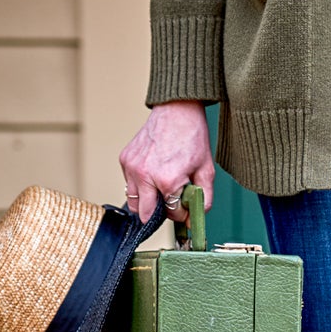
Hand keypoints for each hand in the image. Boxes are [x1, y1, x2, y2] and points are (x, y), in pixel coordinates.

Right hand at [119, 100, 214, 223]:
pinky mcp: (124, 159)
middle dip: (159, 214)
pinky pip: (129, 184)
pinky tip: (153, 174)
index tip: (185, 205)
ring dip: (147, 201)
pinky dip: (140, 186)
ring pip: (133, 202)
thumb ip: (203, 200)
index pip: (171, 214)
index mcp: (167, 180)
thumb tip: (193, 220)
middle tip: (170, 202)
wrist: (177, 112)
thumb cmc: (192, 138)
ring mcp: (131, 167)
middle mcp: (144, 175)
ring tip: (161, 188)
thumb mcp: (207, 172)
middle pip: (145, 214)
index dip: (181, 213)